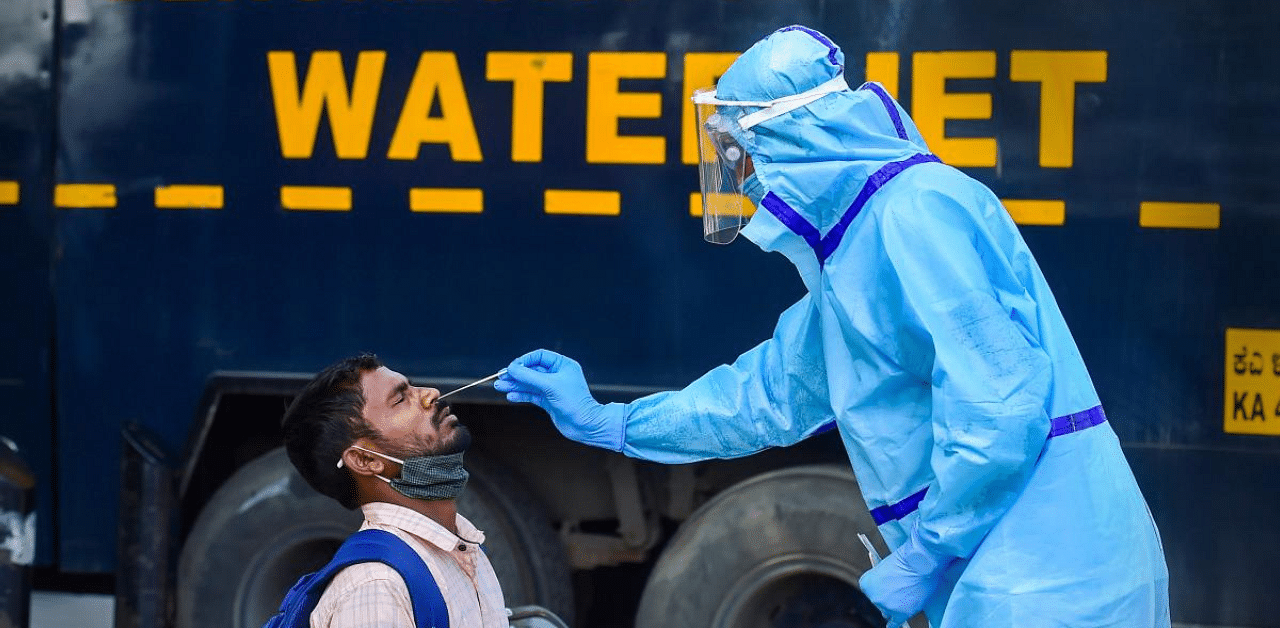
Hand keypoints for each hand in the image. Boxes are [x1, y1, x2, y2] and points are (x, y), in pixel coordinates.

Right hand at [494, 349, 624, 450]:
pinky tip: (511, 396)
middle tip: (500, 377)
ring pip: (530, 384)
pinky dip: (521, 394)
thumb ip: (529, 376)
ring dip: (515, 385)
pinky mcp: (549, 401)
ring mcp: (553, 389)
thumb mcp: (550, 386)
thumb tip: (511, 368)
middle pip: (532, 370)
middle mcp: (558, 375)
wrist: (585, 425)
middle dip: (516, 374)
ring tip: (499, 386)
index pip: (539, 356)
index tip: (512, 367)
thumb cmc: (573, 402)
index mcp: (563, 365)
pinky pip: (532, 395)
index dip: (524, 360)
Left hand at [858, 525, 952, 626]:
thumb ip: (882, 579)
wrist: (919, 562)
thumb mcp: (885, 565)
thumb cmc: (905, 559)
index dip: (881, 585)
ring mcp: (886, 606)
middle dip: (888, 595)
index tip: (888, 582)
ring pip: (888, 610)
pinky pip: (894, 624)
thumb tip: (887, 585)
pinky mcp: (900, 614)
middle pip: (879, 601)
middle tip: (900, 586)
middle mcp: (873, 597)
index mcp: (865, 583)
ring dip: (895, 604)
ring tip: (907, 592)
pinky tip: (893, 624)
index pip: (870, 590)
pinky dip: (893, 624)